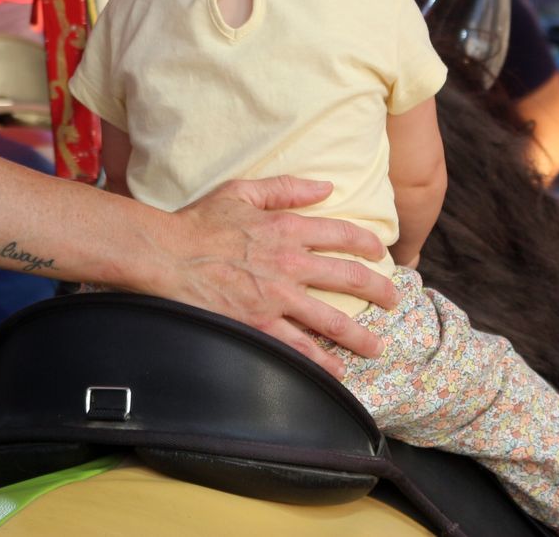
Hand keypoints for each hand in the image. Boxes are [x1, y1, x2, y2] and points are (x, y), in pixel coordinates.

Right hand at [158, 176, 396, 377]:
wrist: (166, 255)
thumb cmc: (197, 222)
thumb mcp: (240, 192)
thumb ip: (285, 187)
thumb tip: (326, 186)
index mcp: (286, 228)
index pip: (341, 234)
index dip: (366, 243)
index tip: (380, 252)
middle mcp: (290, 264)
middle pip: (350, 279)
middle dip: (379, 291)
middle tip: (393, 300)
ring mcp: (277, 298)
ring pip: (333, 321)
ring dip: (360, 336)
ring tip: (376, 347)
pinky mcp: (261, 325)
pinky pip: (300, 349)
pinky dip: (322, 363)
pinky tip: (337, 372)